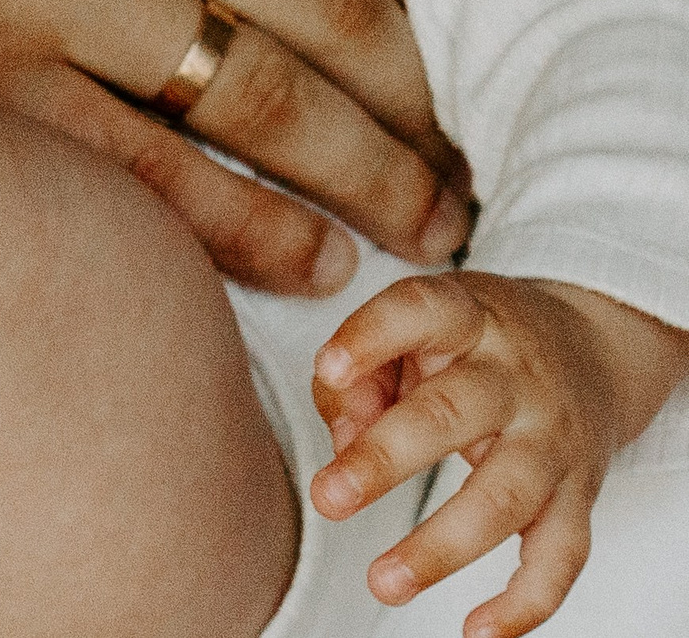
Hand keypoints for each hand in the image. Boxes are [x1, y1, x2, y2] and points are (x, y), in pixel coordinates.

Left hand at [311, 274, 688, 637]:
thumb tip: (343, 446)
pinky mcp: (579, 494)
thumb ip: (359, 377)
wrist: (590, 348)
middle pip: (453, 414)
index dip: (373, 337)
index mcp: (466, 318)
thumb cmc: (464, 343)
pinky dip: (527, 600)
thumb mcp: (411, 331)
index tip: (329, 368)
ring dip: (442, 546)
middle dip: (386, 459)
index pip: (420, 312)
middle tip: (327, 499)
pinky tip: (477, 631)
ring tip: (383, 582)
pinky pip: (562, 554)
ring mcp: (552, 439)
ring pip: (506, 495)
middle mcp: (516, 377)